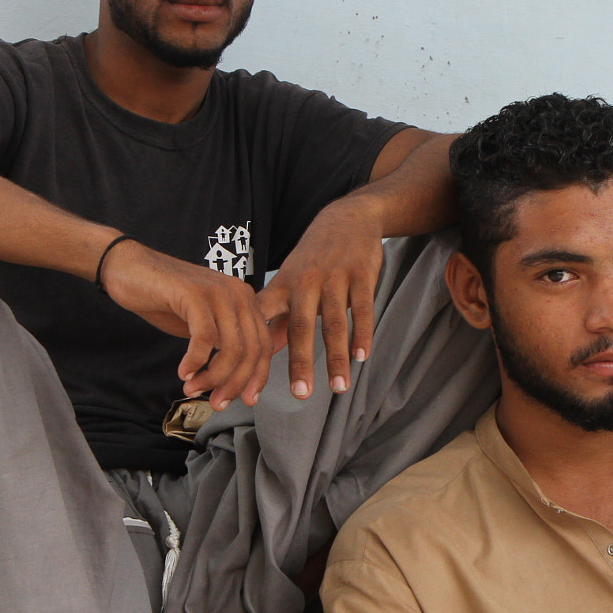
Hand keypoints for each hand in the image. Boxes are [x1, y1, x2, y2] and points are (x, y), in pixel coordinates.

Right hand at [99, 240, 273, 409]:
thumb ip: (222, 346)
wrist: (129, 268)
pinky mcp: (195, 294)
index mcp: (245, 300)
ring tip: (193, 389)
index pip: (263, 346)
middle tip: (216, 403)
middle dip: (234, 383)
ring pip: (231, 348)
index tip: (245, 400)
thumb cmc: (164, 299)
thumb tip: (234, 382)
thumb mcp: (203, 325)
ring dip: (213, 377)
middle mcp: (238, 293)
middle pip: (251, 350)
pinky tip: (184, 372)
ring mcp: (218, 291)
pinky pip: (204, 338)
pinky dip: (195, 361)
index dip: (256, 377)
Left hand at [256, 195, 386, 400]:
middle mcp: (306, 282)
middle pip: (301, 327)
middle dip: (300, 362)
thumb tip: (265, 351)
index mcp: (283, 285)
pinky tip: (362, 357)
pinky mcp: (361, 274)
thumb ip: (281, 318)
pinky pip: (362, 308)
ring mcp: (334, 277)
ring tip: (338, 388)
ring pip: (334, 322)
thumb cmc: (315, 257)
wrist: (348, 217)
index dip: (256, 346)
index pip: (264, 318)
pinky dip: (362, 334)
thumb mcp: (291, 280)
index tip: (250, 374)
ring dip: (336, 357)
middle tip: (300, 394)